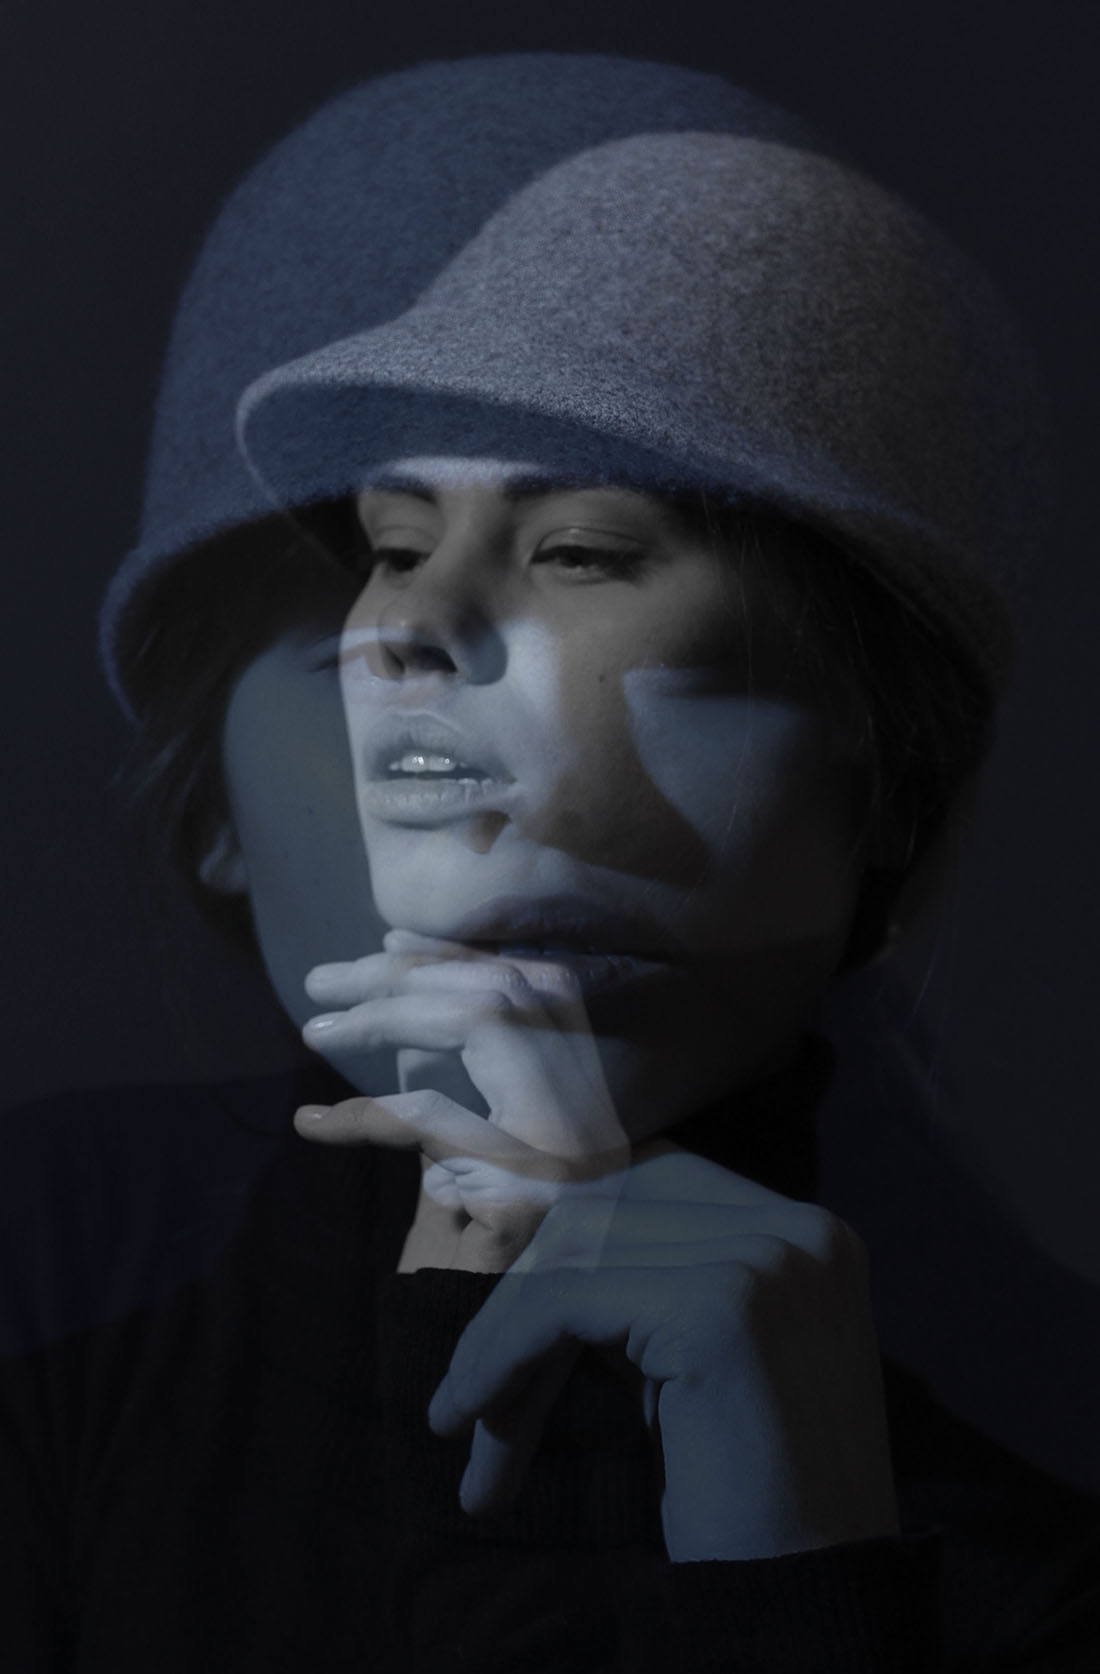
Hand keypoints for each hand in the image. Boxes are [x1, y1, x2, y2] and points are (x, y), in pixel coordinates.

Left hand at [297, 929, 630, 1271]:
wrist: (497, 1352)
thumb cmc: (477, 1258)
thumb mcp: (469, 1152)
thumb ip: (448, 1078)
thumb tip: (395, 994)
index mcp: (582, 1095)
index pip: (534, 985)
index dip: (460, 953)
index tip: (393, 939)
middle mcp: (590, 1111)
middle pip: (505, 990)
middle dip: (410, 971)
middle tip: (324, 979)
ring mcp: (568, 1146)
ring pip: (481, 1022)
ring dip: (389, 1016)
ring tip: (317, 1028)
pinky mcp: (528, 1194)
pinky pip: (434, 1121)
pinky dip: (367, 1115)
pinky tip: (314, 1123)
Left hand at [427, 1148, 901, 1559]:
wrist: (808, 1604)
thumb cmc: (746, 1494)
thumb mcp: (699, 1355)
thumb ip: (647, 1284)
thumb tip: (534, 1237)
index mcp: (808, 1232)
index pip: (651, 1186)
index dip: (565, 1249)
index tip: (503, 1328)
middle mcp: (799, 1229)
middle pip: (608, 1212)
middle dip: (525, 1299)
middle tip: (472, 1399)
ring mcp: (766, 1259)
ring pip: (576, 1253)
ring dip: (502, 1337)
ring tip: (465, 1419)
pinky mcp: (719, 1306)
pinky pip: (565, 1301)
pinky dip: (502, 1350)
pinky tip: (470, 1411)